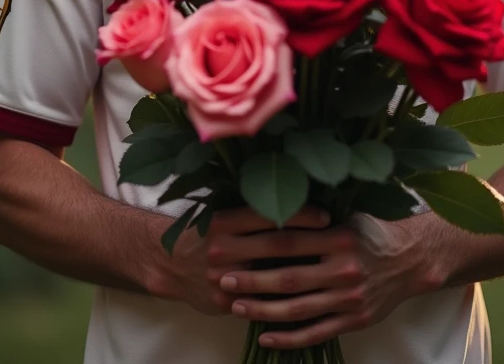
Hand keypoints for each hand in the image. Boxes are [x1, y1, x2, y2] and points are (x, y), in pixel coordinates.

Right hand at [153, 205, 330, 315]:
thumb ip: (250, 213)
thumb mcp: (220, 214)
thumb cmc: (202, 232)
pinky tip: (306, 293)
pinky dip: (284, 298)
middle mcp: (223, 248)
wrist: (166, 263)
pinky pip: (260, 301)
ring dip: (302, 272)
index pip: (269, 214)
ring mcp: (223, 279)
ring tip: (329, 266)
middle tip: (337, 239)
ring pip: (271, 277)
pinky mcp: (224, 304)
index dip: (300, 214)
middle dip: (310, 240)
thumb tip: (292, 199)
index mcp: (224, 221)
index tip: (325, 215)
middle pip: (275, 244)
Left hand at [217, 212, 441, 349]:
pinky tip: (266, 337)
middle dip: (253, 281)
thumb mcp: (348, 216)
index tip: (233, 250)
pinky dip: (289, 339)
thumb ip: (315, 219)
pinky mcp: (354, 320)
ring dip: (264, 311)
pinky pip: (316, 333)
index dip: (258, 246)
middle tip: (225, 281)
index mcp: (339, 237)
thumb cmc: (373, 233)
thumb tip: (271, 210)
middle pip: (289, 278)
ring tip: (237, 308)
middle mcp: (344, 269)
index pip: (291, 241)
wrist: (412, 260)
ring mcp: (349, 298)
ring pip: (298, 309)